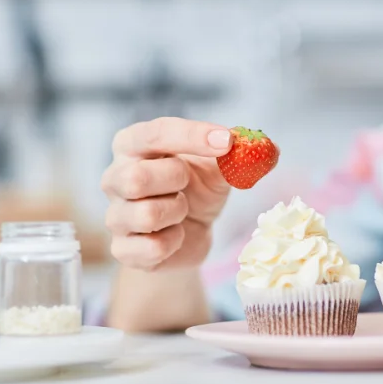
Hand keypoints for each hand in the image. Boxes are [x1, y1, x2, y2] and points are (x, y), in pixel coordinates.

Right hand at [102, 117, 232, 270]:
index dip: (192, 136)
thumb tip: (268, 150)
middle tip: (187, 184)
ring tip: (182, 212)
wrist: (191, 234)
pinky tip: (175, 236)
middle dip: (175, 180)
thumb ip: (238, 155)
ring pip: (147, 215)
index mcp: (132, 145)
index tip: (227, 142)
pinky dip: (175, 243)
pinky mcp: (123, 250)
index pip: (155, 134)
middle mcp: (114, 177)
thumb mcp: (218, 167)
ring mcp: (114, 215)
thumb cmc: (197, 189)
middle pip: (137, 178)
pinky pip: (153, 247)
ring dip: (178, 213)